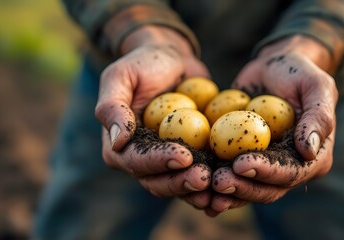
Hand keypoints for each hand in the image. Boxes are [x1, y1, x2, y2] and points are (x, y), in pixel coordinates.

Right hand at [95, 26, 212, 199]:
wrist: (172, 61)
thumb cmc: (143, 64)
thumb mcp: (121, 77)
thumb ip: (112, 107)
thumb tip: (117, 141)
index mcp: (119, 146)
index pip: (136, 161)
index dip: (159, 162)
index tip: (184, 156)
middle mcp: (142, 160)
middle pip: (158, 181)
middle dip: (181, 183)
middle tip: (204, 178)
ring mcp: (166, 161)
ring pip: (180, 183)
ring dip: (198, 189)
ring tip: (219, 185)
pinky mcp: (190, 157)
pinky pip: (201, 172)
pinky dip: (214, 181)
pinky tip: (231, 180)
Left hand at [208, 35, 338, 214]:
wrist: (273, 68)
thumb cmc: (298, 72)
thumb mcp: (316, 85)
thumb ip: (318, 116)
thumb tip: (308, 151)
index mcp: (313, 158)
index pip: (290, 172)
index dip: (266, 172)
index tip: (240, 164)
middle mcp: (290, 168)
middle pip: (266, 189)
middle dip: (241, 187)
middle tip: (217, 181)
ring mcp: (264, 166)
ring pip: (245, 187)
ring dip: (224, 192)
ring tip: (201, 186)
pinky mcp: (241, 158)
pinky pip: (227, 173)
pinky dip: (210, 181)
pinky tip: (190, 181)